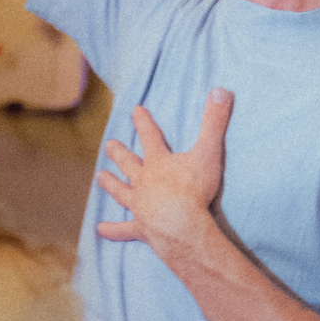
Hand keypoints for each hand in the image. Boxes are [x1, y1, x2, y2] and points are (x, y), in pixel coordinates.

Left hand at [97, 88, 234, 257]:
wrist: (183, 227)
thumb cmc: (195, 190)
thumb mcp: (208, 152)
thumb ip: (214, 121)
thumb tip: (220, 90)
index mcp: (159, 163)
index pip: (150, 136)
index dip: (143, 122)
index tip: (135, 110)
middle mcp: (144, 182)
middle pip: (129, 164)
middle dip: (120, 153)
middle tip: (109, 145)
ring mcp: (140, 206)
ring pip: (121, 192)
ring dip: (111, 184)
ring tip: (99, 177)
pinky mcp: (141, 228)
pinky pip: (123, 229)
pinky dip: (112, 230)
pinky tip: (100, 230)